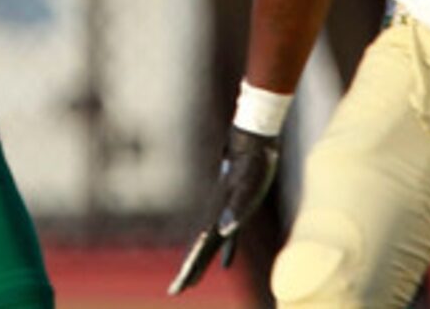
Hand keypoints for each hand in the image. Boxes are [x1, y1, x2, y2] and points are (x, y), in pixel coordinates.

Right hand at [168, 125, 278, 293]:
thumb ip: (235, 209)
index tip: (179, 289)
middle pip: (200, 249)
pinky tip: (226, 262)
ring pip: (210, 244)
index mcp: (218, 215)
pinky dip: (226, 252)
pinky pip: (228, 237)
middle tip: (176, 291)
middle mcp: (217, 215)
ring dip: (202, 263)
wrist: (253, 138)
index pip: (200, 249)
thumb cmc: (252, 163)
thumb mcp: (246, 187)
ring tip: (194, 279)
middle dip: (190, 271)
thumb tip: (223, 230)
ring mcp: (225, 211)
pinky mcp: (237, 207)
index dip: (191, 269)